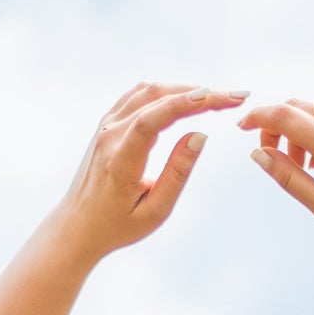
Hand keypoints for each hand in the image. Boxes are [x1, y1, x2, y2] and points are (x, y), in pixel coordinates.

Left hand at [55, 81, 248, 258]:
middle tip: (235, 97)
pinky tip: (188, 97)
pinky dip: (166, 92)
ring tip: (217, 97)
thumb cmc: (118, 225)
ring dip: (185, 89)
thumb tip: (199, 135)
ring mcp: (106, 126)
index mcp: (120, 161)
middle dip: (199, 94)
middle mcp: (109, 136)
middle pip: (156, 99)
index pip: (152, 121)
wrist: (78, 225)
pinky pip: (139, 96)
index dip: (183, 104)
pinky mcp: (107, 123)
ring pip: (149, 92)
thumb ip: (177, 173)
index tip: (214, 96)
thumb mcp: (154, 211)